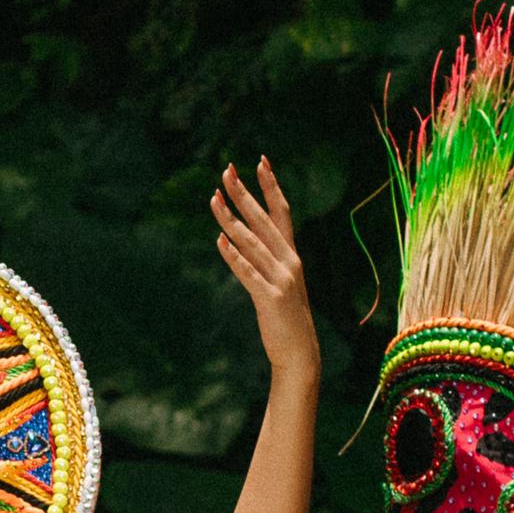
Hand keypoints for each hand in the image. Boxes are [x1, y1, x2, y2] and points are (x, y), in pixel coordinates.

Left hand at [211, 159, 314, 378]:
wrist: (300, 352)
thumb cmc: (286, 318)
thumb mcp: (279, 283)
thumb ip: (265, 260)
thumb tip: (240, 241)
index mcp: (291, 255)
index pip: (281, 212)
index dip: (271, 186)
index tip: (261, 160)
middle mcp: (289, 261)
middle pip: (263, 220)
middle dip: (244, 194)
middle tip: (226, 170)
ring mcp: (281, 279)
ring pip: (252, 242)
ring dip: (231, 220)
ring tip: (213, 199)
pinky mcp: (270, 297)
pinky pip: (248, 273)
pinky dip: (234, 257)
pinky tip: (220, 242)